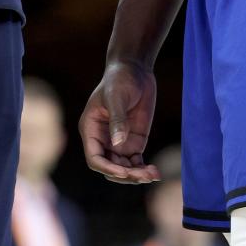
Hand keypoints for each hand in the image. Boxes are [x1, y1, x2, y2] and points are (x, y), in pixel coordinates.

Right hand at [79, 61, 159, 183]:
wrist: (134, 70)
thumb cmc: (119, 79)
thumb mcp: (116, 97)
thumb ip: (117, 120)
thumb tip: (118, 144)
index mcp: (91, 130)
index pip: (95, 158)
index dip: (107, 168)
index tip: (125, 171)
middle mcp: (103, 140)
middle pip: (110, 168)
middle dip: (125, 175)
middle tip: (143, 175)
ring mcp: (118, 143)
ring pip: (124, 169)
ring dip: (136, 176)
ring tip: (153, 174)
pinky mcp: (133, 142)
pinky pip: (136, 163)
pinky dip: (144, 170)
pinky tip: (155, 172)